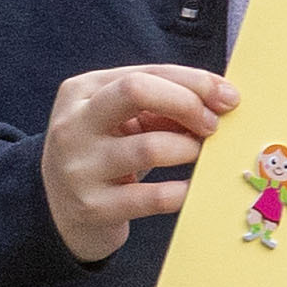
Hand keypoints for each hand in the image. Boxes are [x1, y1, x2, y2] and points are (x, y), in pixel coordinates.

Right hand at [42, 64, 235, 264]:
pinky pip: (155, 197)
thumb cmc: (102, 155)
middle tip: (212, 125)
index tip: (228, 97)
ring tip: (197, 156)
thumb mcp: (117, 121)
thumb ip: (157, 105)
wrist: (57, 212)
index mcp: (81, 93)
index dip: (195, 82)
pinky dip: (184, 190)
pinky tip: (191, 188)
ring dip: (189, 149)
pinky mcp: (93, 207)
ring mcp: (80, 167)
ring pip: (151, 147)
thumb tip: (219, 101)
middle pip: (136, 91)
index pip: (145, 74)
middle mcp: (73, 125)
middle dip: (187, 103)